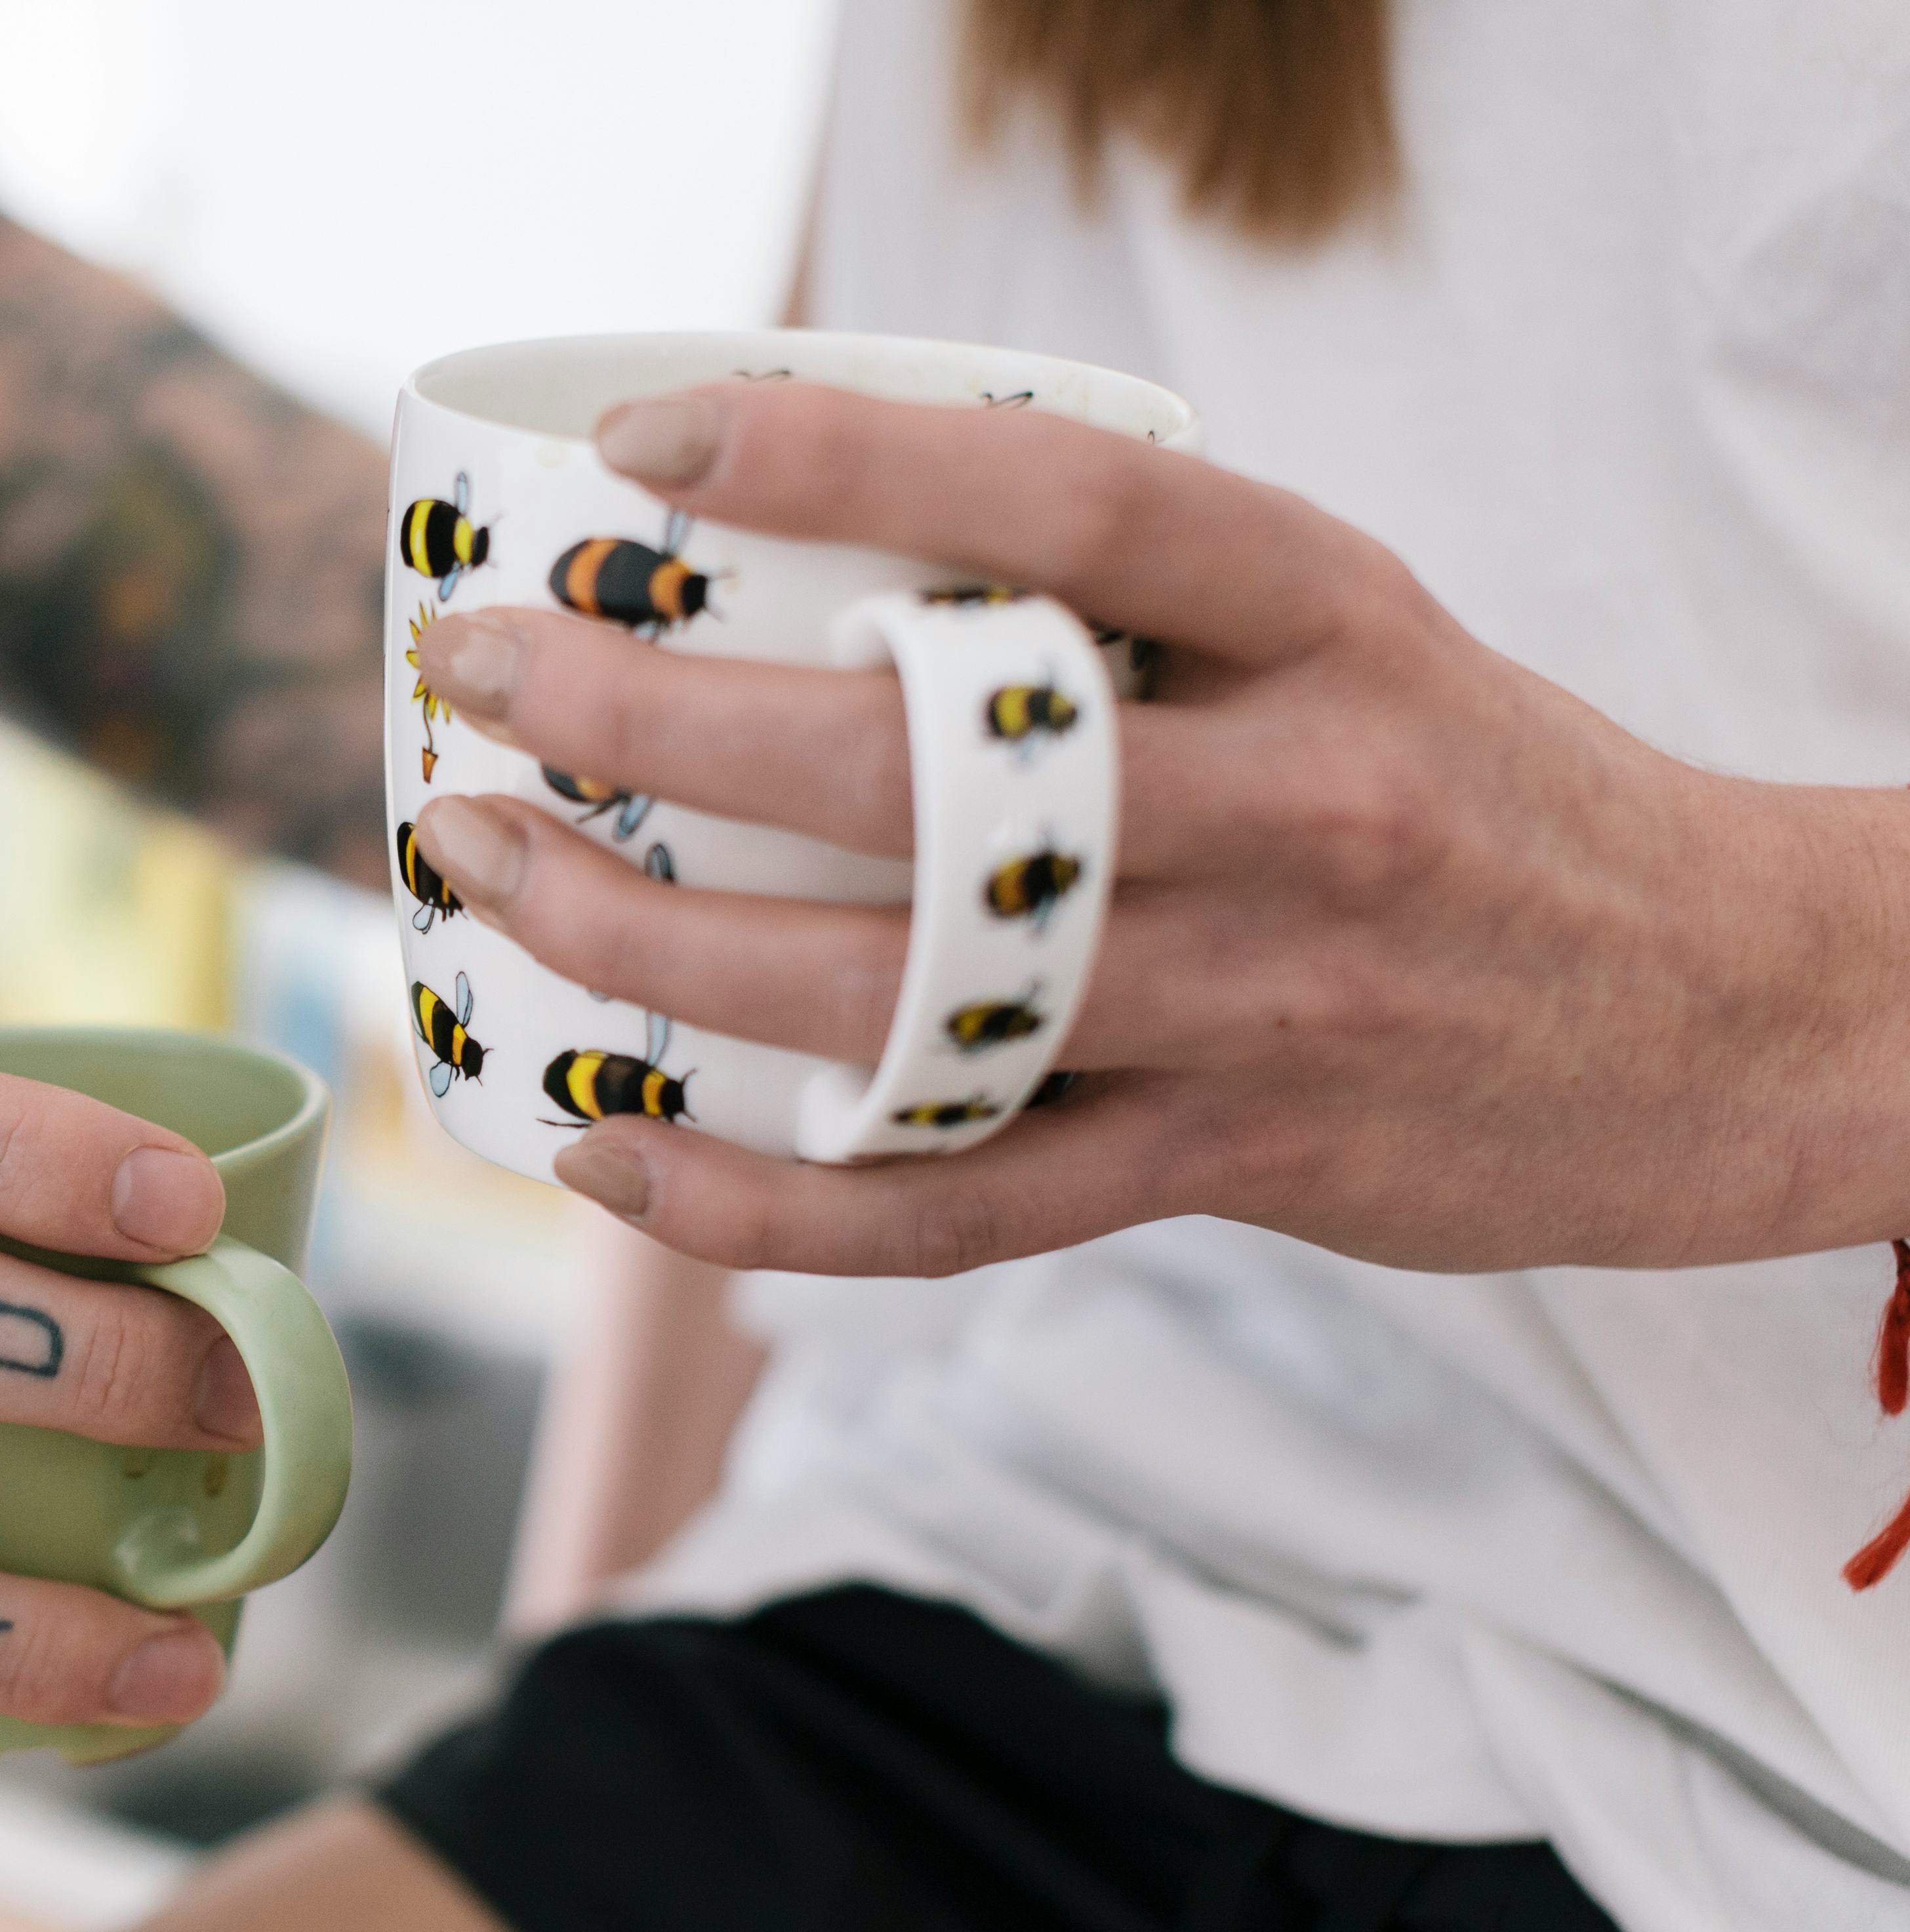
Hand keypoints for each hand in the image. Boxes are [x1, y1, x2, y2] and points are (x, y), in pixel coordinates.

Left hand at [408, 382, 1909, 1276]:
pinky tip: (609, 1170)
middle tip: (479, 684)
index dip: (834, 454)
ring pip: (894, 994)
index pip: (1058, 501)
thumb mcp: (1348, 636)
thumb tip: (823, 571)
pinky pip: (953, 1206)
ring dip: (648, 951)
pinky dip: (759, 1209)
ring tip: (490, 880)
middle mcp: (1290, 802)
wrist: (1729, 1016)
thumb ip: (1132, 611)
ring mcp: (1256, 1000)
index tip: (646, 444)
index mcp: (1325, 618)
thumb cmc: (1477, 795)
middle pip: (909, 767)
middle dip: (649, 724)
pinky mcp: (1232, 1162)